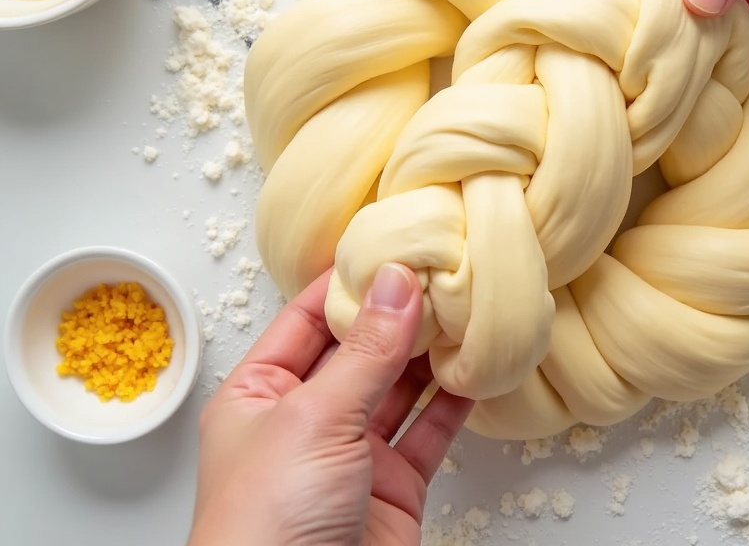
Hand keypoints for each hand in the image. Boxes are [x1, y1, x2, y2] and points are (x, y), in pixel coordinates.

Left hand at [189, 264, 473, 545]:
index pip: (309, 318)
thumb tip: (396, 283)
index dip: (350, 281)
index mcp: (261, 394)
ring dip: (431, 354)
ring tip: (466, 309)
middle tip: (441, 271)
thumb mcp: (314, 419)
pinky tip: (474, 371)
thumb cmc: (264, 528)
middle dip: (398, 313)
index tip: (391, 245)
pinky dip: (453, 402)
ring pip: (398, 387)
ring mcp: (350, 454)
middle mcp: (305, 419)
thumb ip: (365, 352)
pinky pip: (426, 431)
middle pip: (360, 349)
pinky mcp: (391, 487)